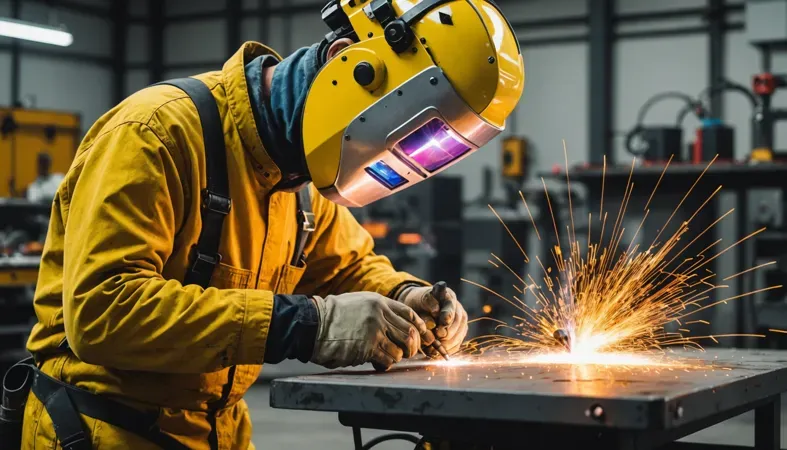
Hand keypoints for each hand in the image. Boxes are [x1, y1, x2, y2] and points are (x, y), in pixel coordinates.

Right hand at [310, 292, 434, 369]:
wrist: (314, 324)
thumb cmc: (332, 316)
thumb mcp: (358, 303)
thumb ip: (377, 310)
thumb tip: (394, 325)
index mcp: (379, 302)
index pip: (409, 314)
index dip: (419, 326)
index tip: (422, 336)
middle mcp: (380, 315)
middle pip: (410, 332)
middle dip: (413, 346)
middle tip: (408, 353)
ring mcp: (375, 331)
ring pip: (401, 349)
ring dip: (397, 357)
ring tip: (387, 358)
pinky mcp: (368, 347)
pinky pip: (388, 359)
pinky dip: (386, 364)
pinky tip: (378, 363)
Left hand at [398, 282, 467, 355]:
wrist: (418, 309)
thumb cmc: (418, 303)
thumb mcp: (419, 300)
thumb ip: (427, 304)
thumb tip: (436, 312)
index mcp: (448, 296)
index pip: (451, 306)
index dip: (447, 315)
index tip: (442, 323)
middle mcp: (457, 308)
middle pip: (458, 321)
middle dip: (448, 331)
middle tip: (438, 336)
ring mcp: (460, 321)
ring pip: (459, 334)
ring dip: (448, 342)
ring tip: (436, 346)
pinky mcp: (458, 333)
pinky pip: (457, 343)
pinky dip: (448, 349)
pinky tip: (437, 352)